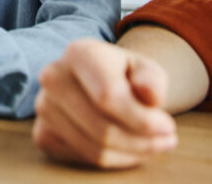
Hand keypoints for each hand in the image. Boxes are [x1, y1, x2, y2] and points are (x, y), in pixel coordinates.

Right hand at [33, 39, 176, 168]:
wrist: (99, 82)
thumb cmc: (127, 76)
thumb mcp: (147, 70)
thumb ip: (153, 80)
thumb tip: (149, 95)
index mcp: (79, 52)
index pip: (109, 97)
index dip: (142, 119)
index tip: (168, 127)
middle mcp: (54, 77)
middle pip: (103, 129)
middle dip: (142, 142)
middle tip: (167, 140)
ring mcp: (44, 107)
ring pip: (95, 149)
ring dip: (131, 153)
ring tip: (152, 145)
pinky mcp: (43, 133)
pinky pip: (82, 158)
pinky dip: (113, 160)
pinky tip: (127, 147)